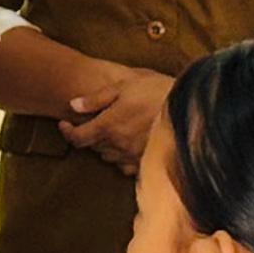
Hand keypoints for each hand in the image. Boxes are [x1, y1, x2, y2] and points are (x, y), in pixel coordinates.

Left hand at [57, 69, 173, 173]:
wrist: (189, 107)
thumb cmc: (156, 91)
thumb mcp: (123, 86)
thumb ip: (96, 99)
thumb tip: (72, 106)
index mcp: (109, 125)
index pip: (78, 138)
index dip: (67, 132)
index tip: (64, 124)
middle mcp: (118, 144)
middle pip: (93, 147)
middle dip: (90, 136)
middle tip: (95, 122)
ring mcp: (132, 155)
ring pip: (109, 157)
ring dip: (106, 147)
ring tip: (113, 132)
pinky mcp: (147, 161)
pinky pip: (127, 166)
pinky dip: (123, 158)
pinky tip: (128, 146)